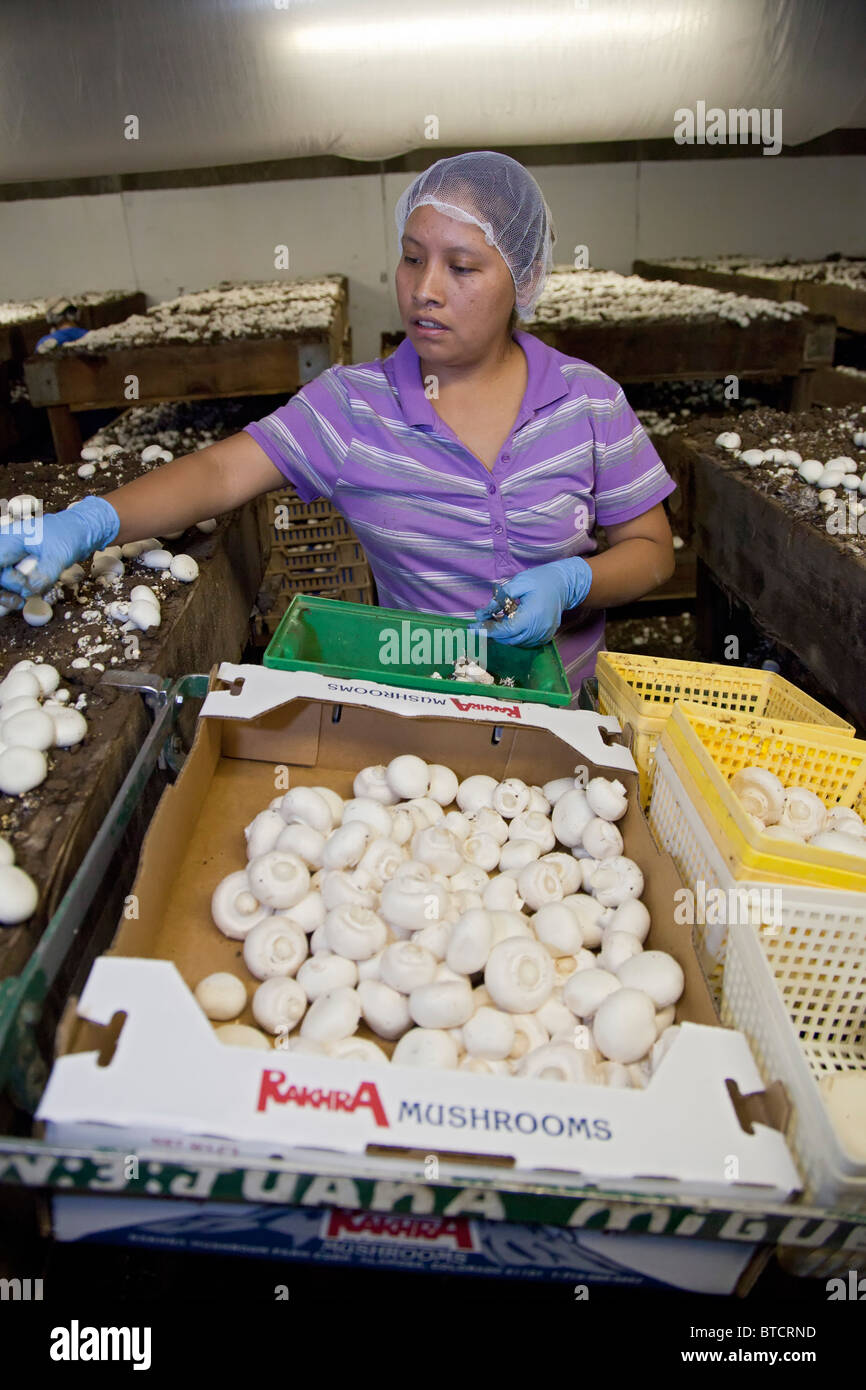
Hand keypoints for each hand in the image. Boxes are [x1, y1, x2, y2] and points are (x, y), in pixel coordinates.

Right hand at [0, 496, 119, 601]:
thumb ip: (43, 575)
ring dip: (10, 592)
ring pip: (3, 578)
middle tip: (19, 601)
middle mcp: (8, 545)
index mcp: (11, 538)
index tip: (23, 588)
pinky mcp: (21, 562)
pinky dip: (19, 589)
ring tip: (22, 602)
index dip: (6, 579)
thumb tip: (29, 592)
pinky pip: (12, 578)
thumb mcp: (59, 556)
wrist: (82, 528)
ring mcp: (14, 554)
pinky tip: (29, 595)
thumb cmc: (70, 534)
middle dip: (5, 589)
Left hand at [473, 557, 592, 645]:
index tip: (472, 627)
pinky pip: (525, 642)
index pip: (504, 630)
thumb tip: (482, 614)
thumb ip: (499, 600)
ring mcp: (543, 635)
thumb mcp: (517, 584)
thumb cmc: (541, 580)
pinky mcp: (546, 637)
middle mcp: (538, 629)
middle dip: (493, 631)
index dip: (487, 630)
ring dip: (502, 634)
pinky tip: (509, 624)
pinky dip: (514, 636)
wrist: (565, 584)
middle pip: (508, 639)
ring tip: (496, 619)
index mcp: (532, 615)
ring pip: (515, 642)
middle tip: (482, 620)